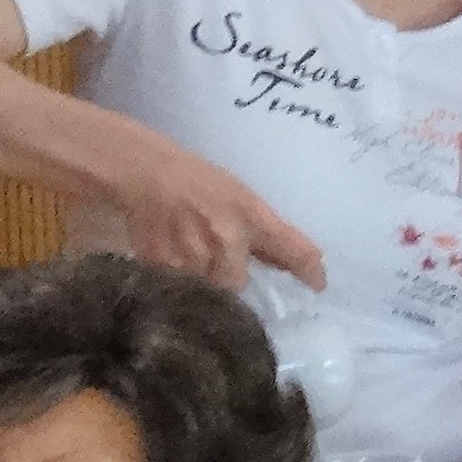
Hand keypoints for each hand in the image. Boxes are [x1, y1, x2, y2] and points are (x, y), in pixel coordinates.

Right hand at [112, 130, 326, 291]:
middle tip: (214, 259)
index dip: (310, 273)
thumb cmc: (195, 179)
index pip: (295, 252)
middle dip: (229, 277)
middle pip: (238, 283)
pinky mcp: (163, 268)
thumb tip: (291, 263)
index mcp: (251, 217)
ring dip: (202, 278)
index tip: (318, 286)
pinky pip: (179, 286)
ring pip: (208, 288)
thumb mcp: (239, 196)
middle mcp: (227, 241)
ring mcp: (194, 258)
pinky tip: (168, 252)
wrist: (143, 173)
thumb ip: (263, 234)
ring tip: (187, 252)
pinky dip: (177, 276)